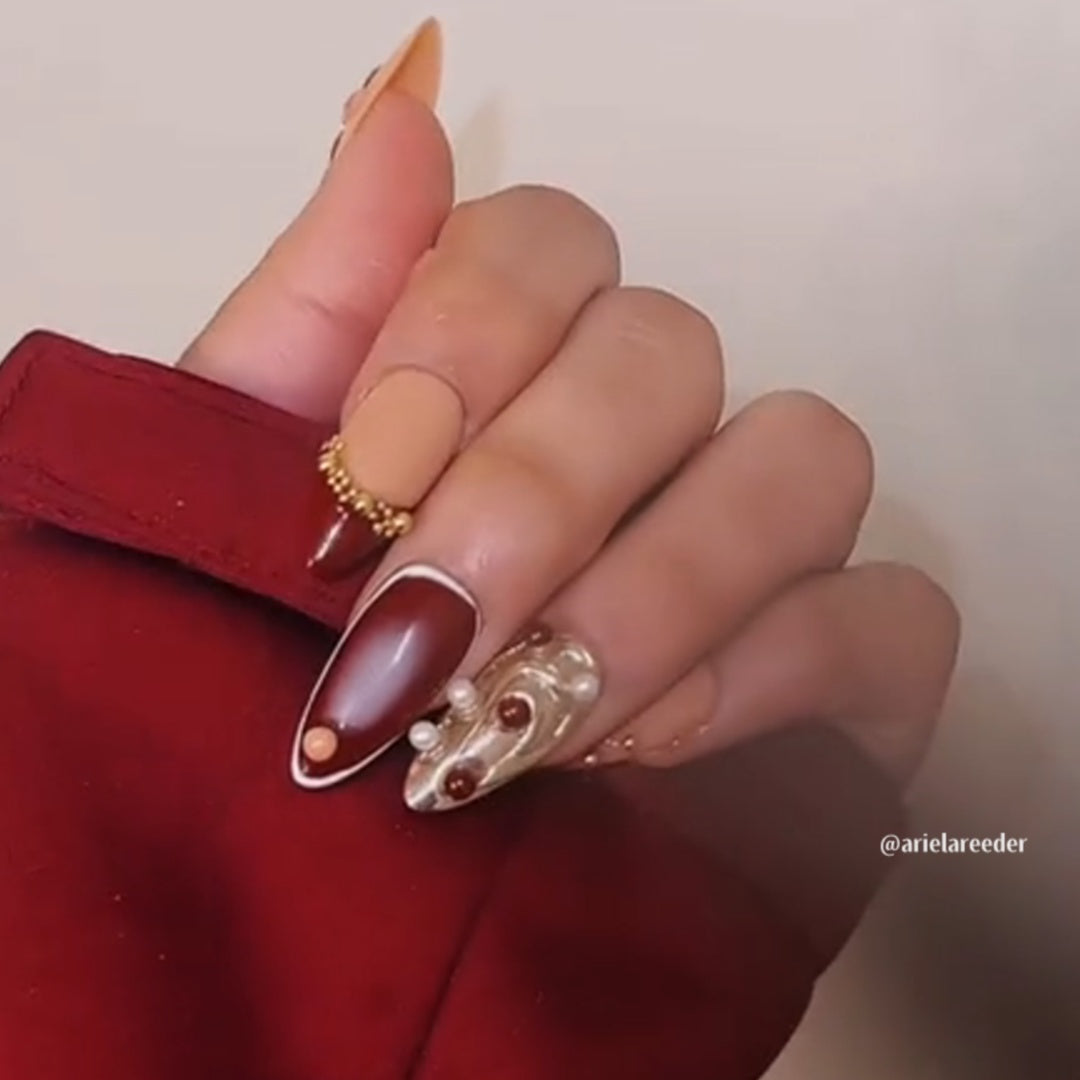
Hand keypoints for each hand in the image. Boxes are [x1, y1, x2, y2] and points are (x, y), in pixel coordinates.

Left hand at [180, 21, 957, 809]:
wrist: (363, 867)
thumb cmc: (310, 667)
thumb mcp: (255, 496)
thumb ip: (316, 312)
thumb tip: (400, 119)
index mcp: (524, 366)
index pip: (549, 243)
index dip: (461, 341)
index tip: (363, 490)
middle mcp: (660, 428)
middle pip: (671, 351)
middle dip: (540, 494)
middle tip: (429, 633)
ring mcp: (766, 537)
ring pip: (806, 459)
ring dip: (653, 591)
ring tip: (523, 715)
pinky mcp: (851, 664)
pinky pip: (887, 613)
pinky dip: (762, 675)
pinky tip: (641, 747)